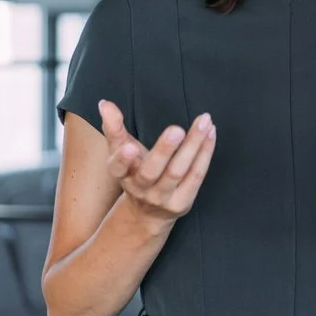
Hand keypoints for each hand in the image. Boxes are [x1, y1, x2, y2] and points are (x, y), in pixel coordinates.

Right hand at [99, 99, 216, 226]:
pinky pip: (196, 175)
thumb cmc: (135, 172)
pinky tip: (211, 133)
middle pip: (151, 171)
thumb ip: (114, 128)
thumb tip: (104, 103)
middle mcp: (141, 188)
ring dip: (193, 145)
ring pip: (178, 171)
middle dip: (163, 150)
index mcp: (122, 175)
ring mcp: (163, 197)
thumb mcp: (121, 152)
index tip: (129, 146)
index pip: (117, 168)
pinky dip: (205, 153)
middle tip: (176, 129)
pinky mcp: (183, 201)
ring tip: (204, 122)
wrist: (148, 212)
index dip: (122, 159)